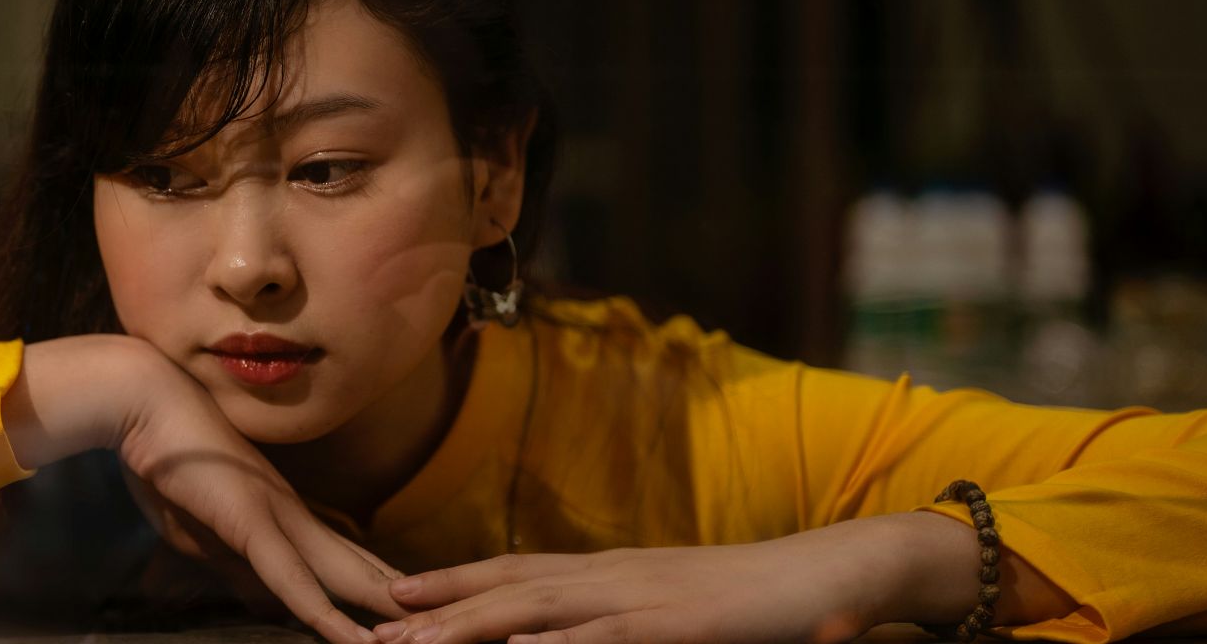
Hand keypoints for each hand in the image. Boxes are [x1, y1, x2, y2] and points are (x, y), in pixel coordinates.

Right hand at [4, 335, 408, 643]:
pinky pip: (293, 579)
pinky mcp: (250, 523)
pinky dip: (323, 614)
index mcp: (284, 516)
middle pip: (362, 569)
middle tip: (449, 630)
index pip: (346, 561)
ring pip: (344, 577)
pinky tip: (350, 640)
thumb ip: (236, 560)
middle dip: (402, 606)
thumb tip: (259, 595)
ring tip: (424, 643)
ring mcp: (277, 517)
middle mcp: (294, 517)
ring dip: (382, 616)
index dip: (381, 589)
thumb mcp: (201, 527)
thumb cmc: (166, 456)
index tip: (416, 614)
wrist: (145, 399)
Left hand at [372, 521, 896, 643]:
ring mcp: (644, 597)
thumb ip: (619, 617)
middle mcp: (614, 575)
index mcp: (610, 571)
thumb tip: (568, 633)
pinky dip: (562, 643)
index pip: (513, 571)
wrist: (832, 570)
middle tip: (374, 631)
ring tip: (417, 642)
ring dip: (475, 624)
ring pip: (542, 609)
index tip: (391, 597)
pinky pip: (610, 635)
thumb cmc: (753, 600)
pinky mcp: (680, 625)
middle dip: (439, 610)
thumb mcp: (672, 608)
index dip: (450, 583)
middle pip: (510, 588)